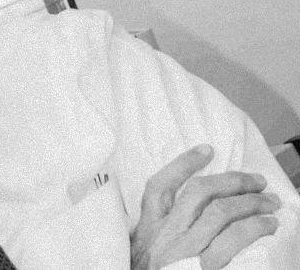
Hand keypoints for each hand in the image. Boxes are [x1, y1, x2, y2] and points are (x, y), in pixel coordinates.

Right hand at [131, 144, 280, 269]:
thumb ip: (147, 232)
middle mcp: (164, 235)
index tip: (207, 150)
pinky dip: (254, 227)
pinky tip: (268, 225)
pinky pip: (233, 240)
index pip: (159, 186)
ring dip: (251, 202)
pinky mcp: (203, 269)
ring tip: (270, 202)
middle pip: (198, 193)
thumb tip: (158, 209)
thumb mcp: (138, 253)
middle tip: (255, 180)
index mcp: (146, 230)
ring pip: (220, 212)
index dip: (183, 164)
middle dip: (231, 180)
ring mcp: (184, 251)